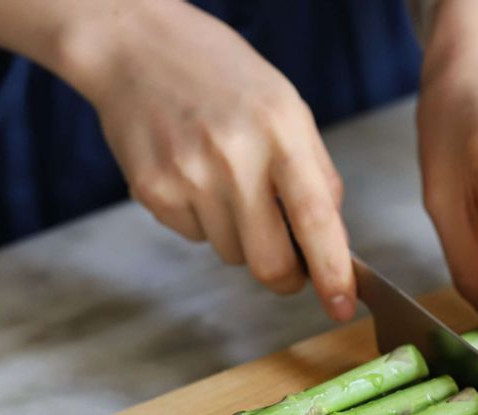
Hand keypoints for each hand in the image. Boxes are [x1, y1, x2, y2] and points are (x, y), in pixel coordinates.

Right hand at [60, 1, 354, 320]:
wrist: (135, 46)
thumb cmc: (224, 79)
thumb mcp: (288, 109)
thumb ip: (316, 176)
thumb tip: (332, 243)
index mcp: (280, 130)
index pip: (315, 218)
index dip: (332, 271)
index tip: (341, 305)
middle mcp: (233, 156)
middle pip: (269, 263)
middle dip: (285, 277)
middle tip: (288, 266)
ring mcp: (188, 175)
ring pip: (232, 254)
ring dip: (241, 238)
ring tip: (226, 183)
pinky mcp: (153, 191)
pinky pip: (195, 237)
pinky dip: (203, 220)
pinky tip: (194, 177)